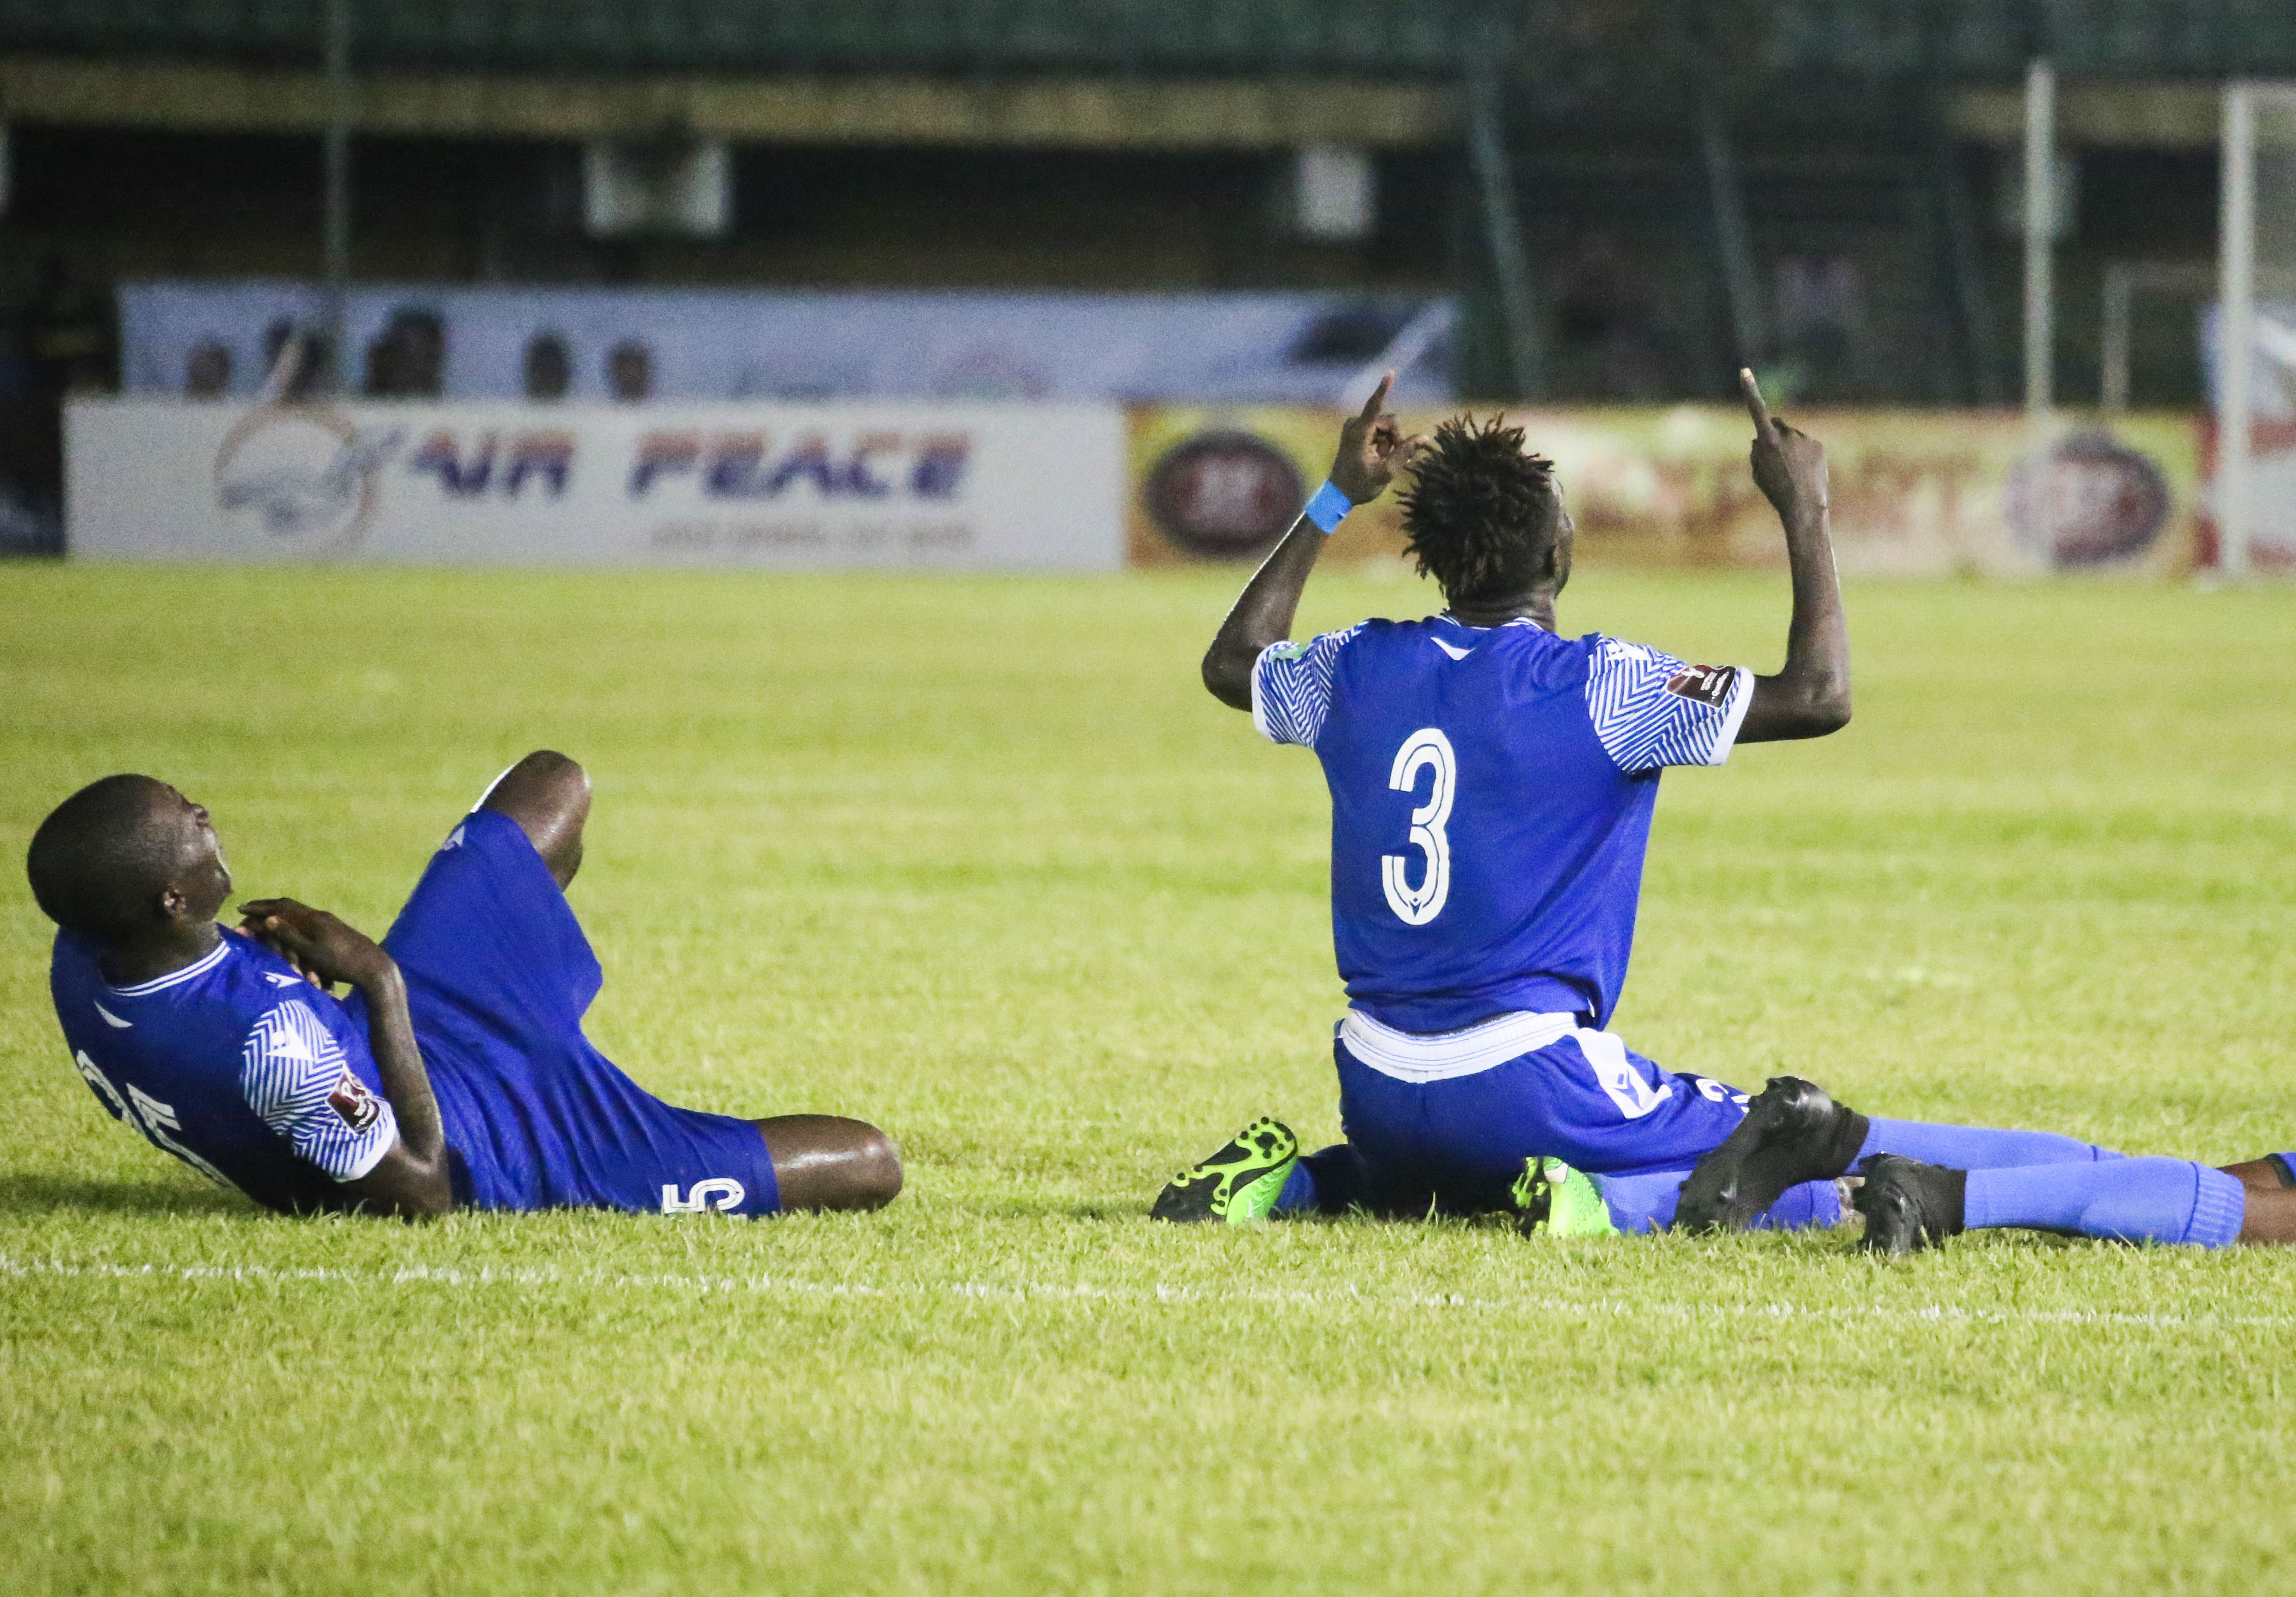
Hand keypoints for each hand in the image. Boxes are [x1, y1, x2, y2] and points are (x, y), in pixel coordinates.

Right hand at [236, 898, 394, 991]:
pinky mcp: (336, 930)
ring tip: (265, 916)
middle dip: (267, 907)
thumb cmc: (340, 963)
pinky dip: (293, 921)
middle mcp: (320, 916)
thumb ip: (289, 935)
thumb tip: (268, 919)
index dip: (259, 908)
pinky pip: (308, 920)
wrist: (373, 967)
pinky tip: (290, 927)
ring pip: (299, 913)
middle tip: (249, 909)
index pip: (280, 908)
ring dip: (281, 913)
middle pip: (289, 906)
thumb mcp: (310, 951)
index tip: (241, 909)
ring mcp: (329, 922)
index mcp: (312, 919)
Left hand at [1328, 371, 1429, 505]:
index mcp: (1359, 433)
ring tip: (1382, 460)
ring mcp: (1354, 427)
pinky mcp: (1356, 431)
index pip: (1374, 407)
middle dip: (1396, 437)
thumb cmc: (1360, 485)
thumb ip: (1405, 453)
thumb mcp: (1386, 472)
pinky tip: (1379, 457)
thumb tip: (1425, 437)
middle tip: (1393, 458)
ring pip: (1386, 426)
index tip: (1390, 372)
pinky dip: (1384, 442)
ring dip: (1390, 442)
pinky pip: (1379, 430)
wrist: (1338, 494)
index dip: (1383, 389)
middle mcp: (1355, 425)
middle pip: (1388, 421)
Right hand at [1741, 368, 1827, 520]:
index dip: (1750, 390)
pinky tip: (1804, 472)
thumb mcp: (1758, 473)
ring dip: (1790, 449)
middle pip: (1777, 426)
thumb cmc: (1776, 491)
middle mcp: (1786, 434)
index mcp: (1767, 441)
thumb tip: (1759, 439)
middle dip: (1775, 436)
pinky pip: (1807, 445)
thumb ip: (1756, 452)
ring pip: (1793, 438)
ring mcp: (1804, 438)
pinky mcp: (1817, 444)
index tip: (1745, 371)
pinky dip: (1804, 455)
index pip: (1756, 410)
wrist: (1804, 506)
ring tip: (1793, 472)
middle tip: (1776, 460)